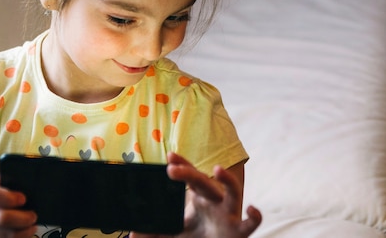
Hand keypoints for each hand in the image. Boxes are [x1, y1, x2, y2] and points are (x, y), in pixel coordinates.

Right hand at [0, 174, 37, 237]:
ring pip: (3, 234)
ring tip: (32, 226)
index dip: (9, 198)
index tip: (24, 199)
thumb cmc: (4, 191)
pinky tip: (26, 232)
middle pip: (0, 218)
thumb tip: (34, 189)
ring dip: (22, 231)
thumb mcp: (8, 182)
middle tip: (33, 216)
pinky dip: (18, 237)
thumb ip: (17, 183)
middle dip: (21, 219)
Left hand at [131, 152, 261, 237]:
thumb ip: (156, 234)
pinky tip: (252, 209)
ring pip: (233, 192)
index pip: (190, 175)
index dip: (182, 165)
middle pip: (204, 182)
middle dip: (189, 173)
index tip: (169, 155)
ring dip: (228, 180)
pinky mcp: (239, 232)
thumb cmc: (199, 236)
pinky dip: (254, 217)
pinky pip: (250, 224)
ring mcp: (229, 214)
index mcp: (199, 196)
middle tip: (172, 168)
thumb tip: (131, 235)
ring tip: (217, 169)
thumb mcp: (176, 233)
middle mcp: (215, 200)